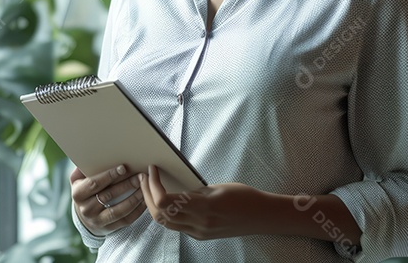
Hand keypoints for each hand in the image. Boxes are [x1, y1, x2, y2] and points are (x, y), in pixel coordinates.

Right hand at [70, 164, 146, 235]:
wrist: (84, 215)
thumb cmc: (85, 190)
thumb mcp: (79, 179)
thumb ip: (84, 168)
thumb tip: (92, 154)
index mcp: (78, 194)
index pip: (94, 183)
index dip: (109, 175)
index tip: (123, 168)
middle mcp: (86, 209)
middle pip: (108, 195)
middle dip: (126, 185)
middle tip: (139, 176)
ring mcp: (97, 220)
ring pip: (119, 210)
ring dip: (134, 198)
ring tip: (144, 188)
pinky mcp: (108, 228)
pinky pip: (125, 220)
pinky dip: (137, 211)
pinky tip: (144, 201)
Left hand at [139, 165, 269, 239]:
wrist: (263, 217)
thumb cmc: (245, 197)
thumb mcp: (217, 188)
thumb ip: (194, 191)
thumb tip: (174, 189)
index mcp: (203, 208)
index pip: (165, 201)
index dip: (153, 185)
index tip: (152, 171)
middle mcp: (199, 224)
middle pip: (159, 214)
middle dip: (147, 195)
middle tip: (144, 177)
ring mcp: (199, 233)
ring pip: (165, 223)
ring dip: (153, 205)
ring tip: (151, 188)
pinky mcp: (201, 236)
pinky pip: (177, 226)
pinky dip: (167, 213)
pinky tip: (166, 200)